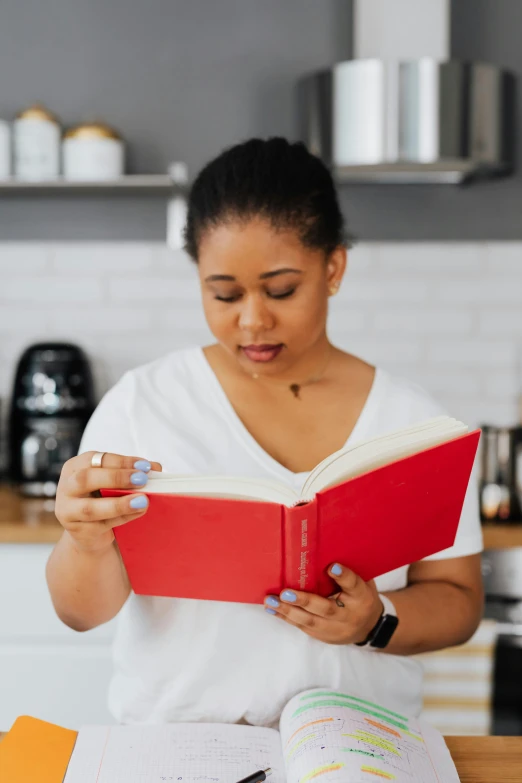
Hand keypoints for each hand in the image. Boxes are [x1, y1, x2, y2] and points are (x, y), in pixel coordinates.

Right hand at [55, 451, 161, 553]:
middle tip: (142, 480)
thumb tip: (156, 468)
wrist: (90, 531)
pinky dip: (122, 518)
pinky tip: (138, 512)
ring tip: (143, 501)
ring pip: (90, 508)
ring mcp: (67, 510)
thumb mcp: (115, 483)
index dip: (122, 461)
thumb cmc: (104, 498)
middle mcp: (66, 486)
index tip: (145, 466)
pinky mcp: (76, 530)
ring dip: (119, 504)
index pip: (97, 459)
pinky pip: (100, 525)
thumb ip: (131, 473)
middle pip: (86, 479)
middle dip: (116, 478)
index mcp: (75, 467)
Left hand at [264, 563, 383, 644]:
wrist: (369, 626)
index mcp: (362, 597)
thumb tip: (326, 546)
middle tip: (285, 592)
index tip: (332, 566)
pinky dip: (287, 618)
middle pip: (326, 608)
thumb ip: (349, 569)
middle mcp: (349, 615)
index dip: (343, 576)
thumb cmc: (360, 595)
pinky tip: (273, 609)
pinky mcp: (324, 636)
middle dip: (304, 600)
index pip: (353, 585)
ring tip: (271, 601)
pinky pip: (304, 627)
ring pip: (311, 621)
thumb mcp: (363, 581)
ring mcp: (336, 629)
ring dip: (288, 611)